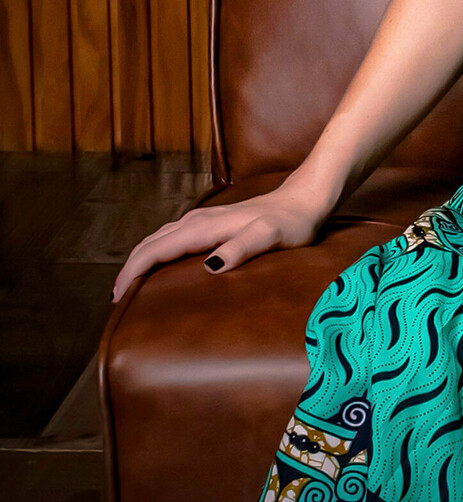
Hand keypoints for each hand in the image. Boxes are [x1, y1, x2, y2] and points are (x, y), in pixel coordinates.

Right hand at [109, 183, 332, 303]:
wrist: (305, 200)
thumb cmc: (291, 222)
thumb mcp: (270, 236)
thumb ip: (242, 248)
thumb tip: (210, 266)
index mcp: (204, 228)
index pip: (156, 250)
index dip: (133, 273)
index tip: (119, 297)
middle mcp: (197, 221)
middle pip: (150, 244)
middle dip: (129, 270)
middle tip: (117, 301)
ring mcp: (203, 220)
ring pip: (159, 239)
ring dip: (140, 260)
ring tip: (130, 286)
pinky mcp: (210, 224)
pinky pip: (172, 238)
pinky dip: (156, 252)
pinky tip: (159, 264)